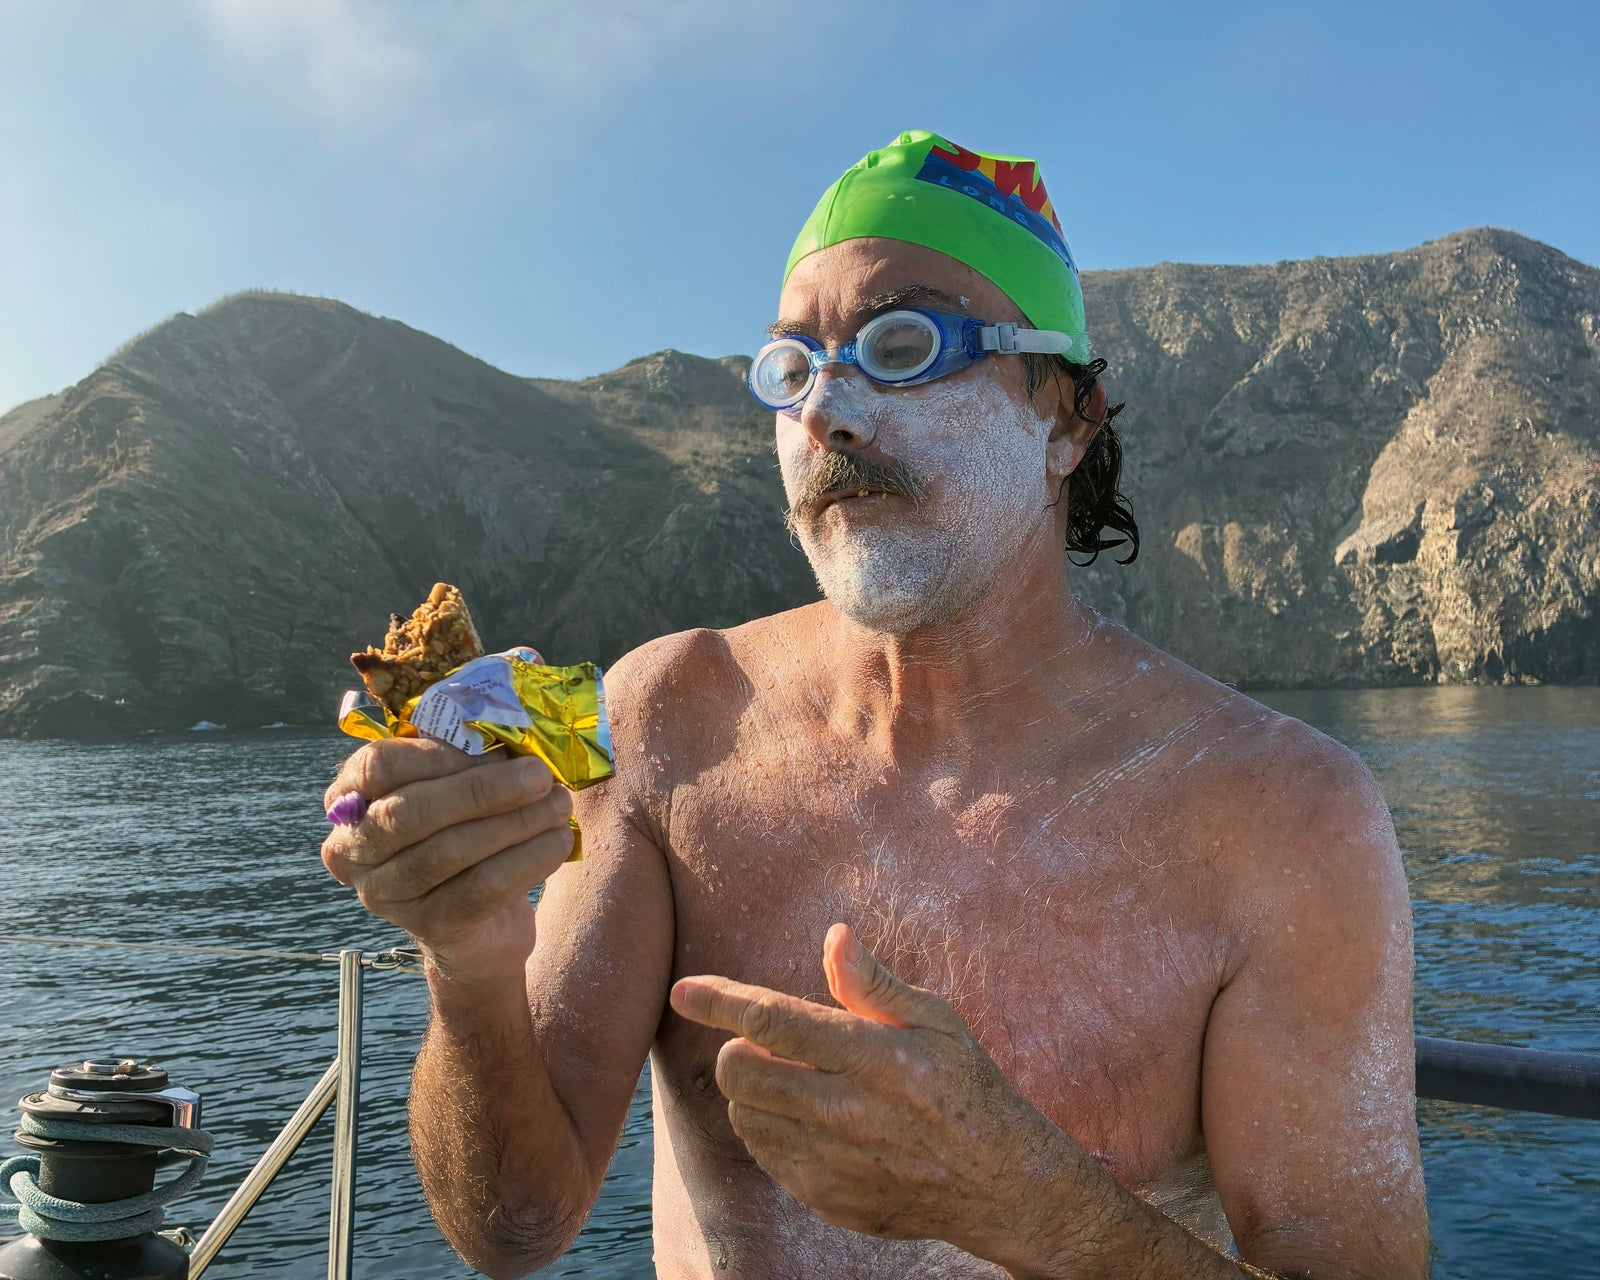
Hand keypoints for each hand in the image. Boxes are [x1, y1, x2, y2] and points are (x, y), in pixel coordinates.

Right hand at [320, 738, 573, 979]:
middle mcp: (354, 850)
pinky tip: (559, 841)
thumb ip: (464, 756)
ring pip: (448, 852)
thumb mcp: (453, 787)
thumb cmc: (463, 831)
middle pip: (411, 812)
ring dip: (515, 823)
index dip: (437, 754)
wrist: (478, 922)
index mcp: (350, 799)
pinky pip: (481, 889)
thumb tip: (513, 728)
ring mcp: (385, 894)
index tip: (494, 746)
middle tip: (539, 775)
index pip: (378, 766)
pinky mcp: (428, 927)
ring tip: (560, 804)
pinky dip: (527, 860)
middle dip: (482, 790)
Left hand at [670, 923, 1060, 1250]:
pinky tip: (809, 1118)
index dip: (721, 1001)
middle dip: (738, 1047)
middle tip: (771, 1042)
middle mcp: (847, 1111)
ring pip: (745, 1115)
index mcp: (874, 1056)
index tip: (683, 989)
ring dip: (753, 1090)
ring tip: (798, 1080)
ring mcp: (834, 1162)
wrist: (998, 1183)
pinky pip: (765, 1156)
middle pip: (741, 1072)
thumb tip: (834, 936)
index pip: (775, 1021)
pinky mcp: (827, 1198)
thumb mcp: (935, 1020)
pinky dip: (770, 1129)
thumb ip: (873, 983)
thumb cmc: (965, 1085)